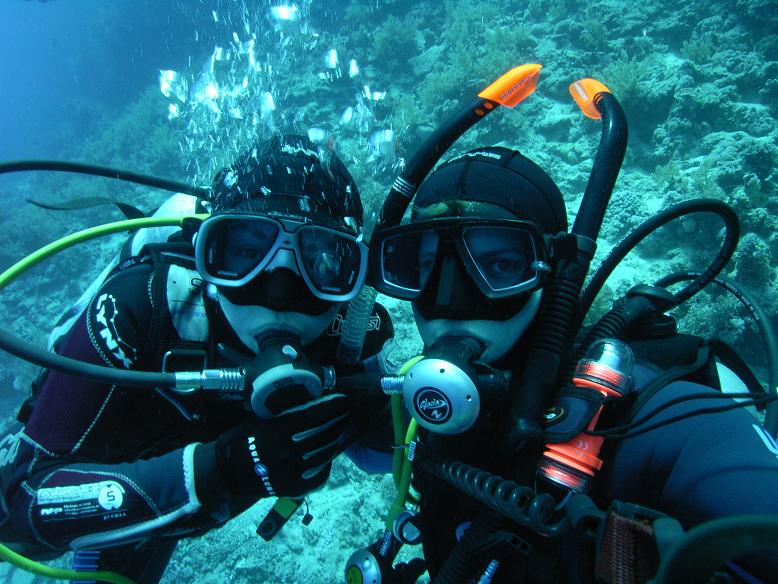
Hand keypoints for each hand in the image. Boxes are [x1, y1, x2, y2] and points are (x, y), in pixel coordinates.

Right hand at [214, 392, 349, 499]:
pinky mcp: (294, 488)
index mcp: (278, 433)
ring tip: (339, 429)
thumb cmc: (243, 439)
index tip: (343, 400)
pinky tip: (328, 452)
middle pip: (324, 435)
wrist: (228, 471)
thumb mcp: (262, 419)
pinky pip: (319, 475)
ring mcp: (293, 473)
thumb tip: (312, 401)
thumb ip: (286, 414)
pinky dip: (327, 462)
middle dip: (338, 421)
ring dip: (335, 440)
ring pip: (325, 454)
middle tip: (344, 412)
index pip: (315, 417)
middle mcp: (288, 453)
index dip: (333, 407)